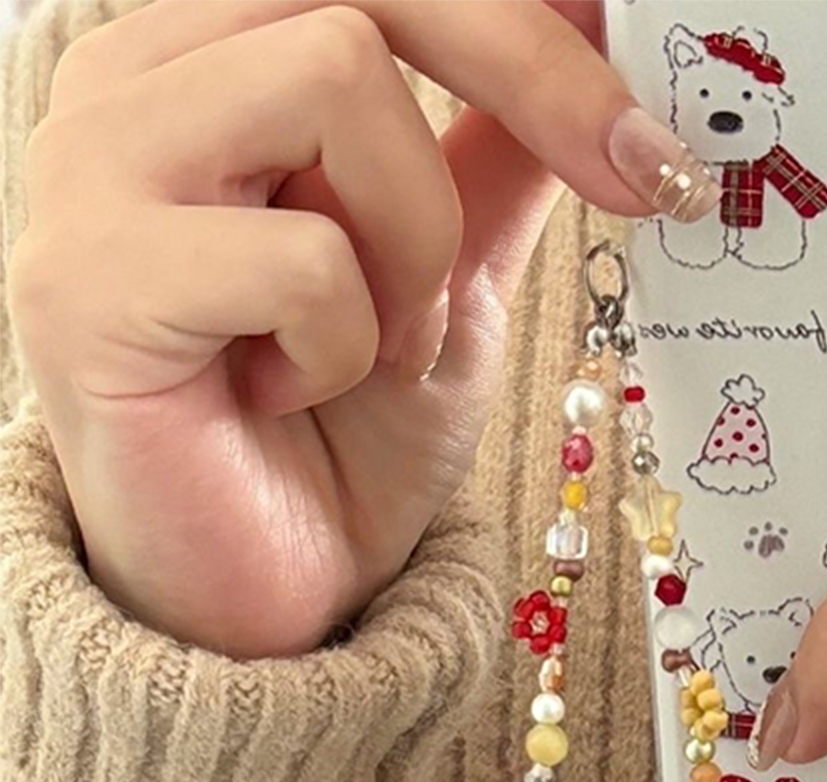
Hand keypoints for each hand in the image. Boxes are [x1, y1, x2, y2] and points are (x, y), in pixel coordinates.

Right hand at [7, 0, 715, 656]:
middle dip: (526, 67)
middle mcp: (140, 81)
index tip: (648, 106)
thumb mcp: (450, 271)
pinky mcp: (88, 281)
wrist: (271, 589)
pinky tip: (291, 395)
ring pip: (337, 78)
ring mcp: (94, 168)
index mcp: (216, 59)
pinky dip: (349, 343)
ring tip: (385, 345)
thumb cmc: (343, 434)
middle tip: (633, 175)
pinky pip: (302, 255)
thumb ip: (495, 148)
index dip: (527, 21)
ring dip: (417, 241)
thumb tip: (588, 20)